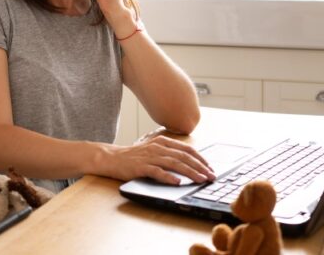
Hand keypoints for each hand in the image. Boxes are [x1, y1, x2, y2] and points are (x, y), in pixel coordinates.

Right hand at [99, 136, 215, 184]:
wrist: (112, 158)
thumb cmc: (134, 157)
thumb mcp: (153, 150)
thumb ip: (168, 153)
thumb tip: (189, 162)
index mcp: (163, 142)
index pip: (187, 149)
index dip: (201, 159)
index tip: (210, 168)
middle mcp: (158, 147)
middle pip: (184, 157)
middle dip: (200, 167)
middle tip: (211, 177)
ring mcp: (149, 157)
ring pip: (174, 164)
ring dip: (190, 172)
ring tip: (200, 180)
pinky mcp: (141, 167)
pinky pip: (157, 172)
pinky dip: (168, 177)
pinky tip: (178, 182)